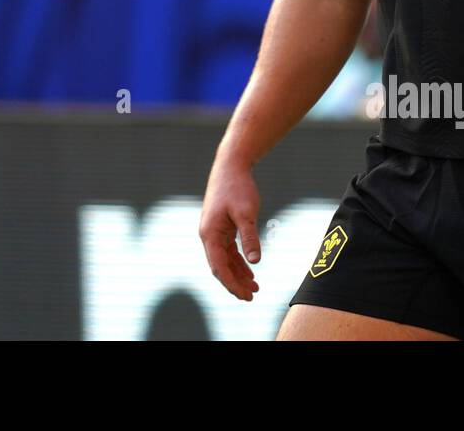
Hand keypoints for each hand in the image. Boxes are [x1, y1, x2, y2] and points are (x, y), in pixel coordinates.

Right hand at [199, 155, 261, 300]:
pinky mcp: (222, 226)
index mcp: (209, 233)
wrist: (231, 166)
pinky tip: (250, 270)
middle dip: (235, 283)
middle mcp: (208, 235)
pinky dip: (239, 261)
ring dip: (238, 274)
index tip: (245, 296)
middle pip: (220, 266)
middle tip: (251, 297)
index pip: (219, 267)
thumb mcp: (246, 213)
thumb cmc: (238, 187)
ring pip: (224, 260)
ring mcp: (214, 231)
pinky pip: (228, 250)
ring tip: (255, 288)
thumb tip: (255, 261)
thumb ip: (250, 237)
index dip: (232, 284)